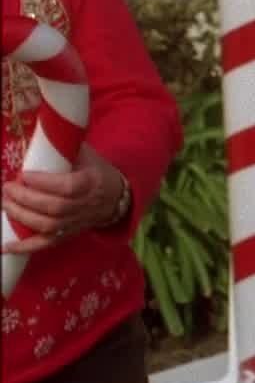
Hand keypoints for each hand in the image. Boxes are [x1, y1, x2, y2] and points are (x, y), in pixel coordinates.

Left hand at [1, 146, 126, 253]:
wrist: (116, 196)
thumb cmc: (97, 171)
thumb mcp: (87, 155)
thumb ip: (65, 148)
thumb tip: (41, 134)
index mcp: (92, 182)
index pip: (68, 187)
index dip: (43, 183)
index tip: (24, 175)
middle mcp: (86, 205)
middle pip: (54, 208)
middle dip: (26, 199)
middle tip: (8, 188)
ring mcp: (76, 222)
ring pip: (48, 226)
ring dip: (22, 216)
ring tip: (5, 204)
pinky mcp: (68, 234)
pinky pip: (46, 245)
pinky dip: (25, 247)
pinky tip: (5, 246)